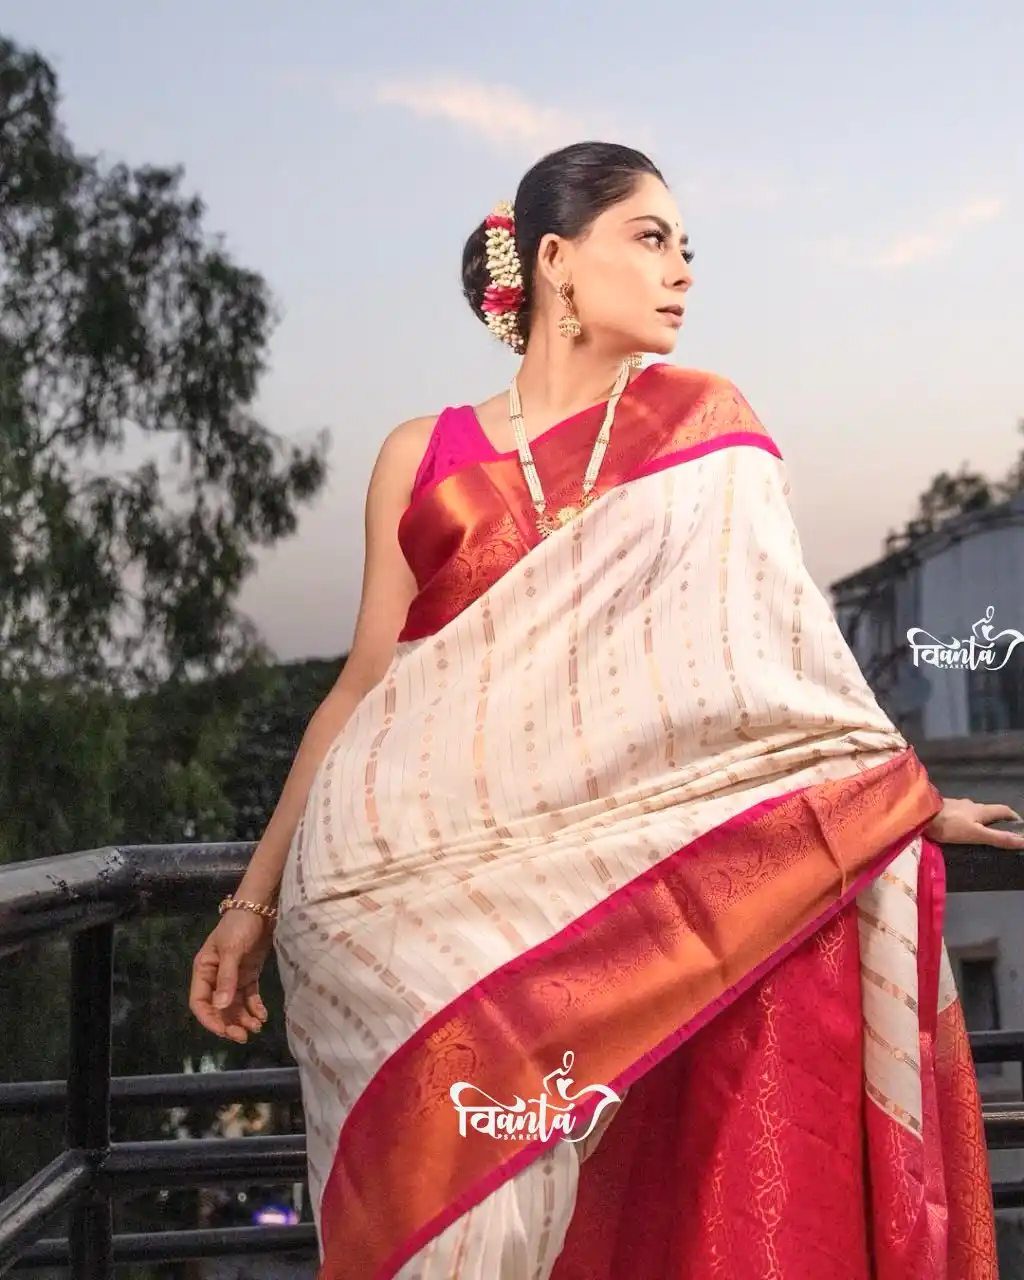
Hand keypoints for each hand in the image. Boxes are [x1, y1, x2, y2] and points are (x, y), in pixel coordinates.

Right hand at [189, 909, 273, 1042]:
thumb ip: (227, 978)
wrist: (261, 907)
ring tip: (257, 1027)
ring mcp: (233, 976)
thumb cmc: (240, 925)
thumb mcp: (231, 950)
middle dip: (230, 1023)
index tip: (225, 1031)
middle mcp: (216, 976)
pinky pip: (249, 996)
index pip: (200, 1002)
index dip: (210, 1019)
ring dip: (243, 1018)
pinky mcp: (249, 973)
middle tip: (244, 1036)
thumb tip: (220, 1007)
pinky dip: (255, 1007)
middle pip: (219, 1007)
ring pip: (235, 1005)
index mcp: (204, 970)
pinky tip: (263, 1016)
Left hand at [924, 797, 1023, 849]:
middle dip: (995, 820)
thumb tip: (1023, 840)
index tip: (1019, 826)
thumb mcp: (976, 834)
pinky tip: (957, 829)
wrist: (919, 815)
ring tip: (978, 833)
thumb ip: (997, 837)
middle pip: (987, 811)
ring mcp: (955, 806)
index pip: (1003, 810)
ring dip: (978, 820)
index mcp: (980, 810)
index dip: (1013, 817)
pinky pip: (958, 815)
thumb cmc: (949, 825)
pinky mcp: (942, 809)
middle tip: (1000, 832)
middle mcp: (970, 804)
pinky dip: (963, 821)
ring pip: (971, 812)